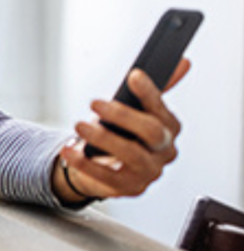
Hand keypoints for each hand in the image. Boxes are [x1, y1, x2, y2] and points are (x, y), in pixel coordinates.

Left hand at [54, 59, 190, 203]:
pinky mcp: (129, 187)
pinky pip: (106, 176)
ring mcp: (149, 172)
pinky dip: (84, 163)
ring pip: (131, 153)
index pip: (162, 109)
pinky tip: (69, 150)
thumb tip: (182, 62)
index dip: (149, 92)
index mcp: (169, 128)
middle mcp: (164, 151)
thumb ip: (153, 89)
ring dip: (102, 137)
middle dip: (123, 114)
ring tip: (79, 125)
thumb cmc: (121, 134)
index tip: (133, 76)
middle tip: (95, 103)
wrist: (104, 167)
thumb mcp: (134, 110)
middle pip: (152, 131)